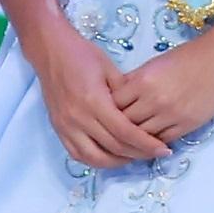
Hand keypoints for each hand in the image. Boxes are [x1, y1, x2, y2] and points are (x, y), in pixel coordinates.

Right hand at [33, 29, 171, 173]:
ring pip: (94, 158)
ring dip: (116, 162)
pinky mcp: (58, 128)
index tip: (163, 150)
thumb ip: (126, 94)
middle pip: (113, 148)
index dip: (146, 144)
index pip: (125, 132)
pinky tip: (109, 156)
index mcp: (94, 101)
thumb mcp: (110, 69)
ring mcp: (66, 126)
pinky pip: (77, 154)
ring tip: (132, 157)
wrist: (50, 50)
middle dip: (137, 154)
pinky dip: (95, 160)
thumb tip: (142, 115)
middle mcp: (79, 118)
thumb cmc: (82, 54)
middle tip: (153, 154)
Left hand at [113, 29, 213, 153]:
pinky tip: (149, 140)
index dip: (108, 109)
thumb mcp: (154, 64)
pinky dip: (153, 141)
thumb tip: (116, 97)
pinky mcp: (187, 125)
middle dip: (118, 126)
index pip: (114, 104)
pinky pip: (162, 140)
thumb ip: (134, 81)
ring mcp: (172, 115)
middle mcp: (155, 100)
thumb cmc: (188, 56)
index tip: (106, 111)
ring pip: (142, 136)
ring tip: (129, 138)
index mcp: (143, 81)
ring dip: (135, 137)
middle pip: (125, 123)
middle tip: (114, 129)